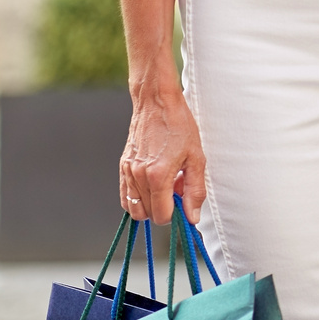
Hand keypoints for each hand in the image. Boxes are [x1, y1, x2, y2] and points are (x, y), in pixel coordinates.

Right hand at [119, 84, 205, 225]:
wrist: (157, 102)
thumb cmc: (179, 126)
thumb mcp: (196, 158)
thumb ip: (195, 191)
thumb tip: (192, 217)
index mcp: (158, 175)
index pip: (161, 216)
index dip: (175, 214)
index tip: (183, 203)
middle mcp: (139, 176)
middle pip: (147, 215)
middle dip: (163, 209)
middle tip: (176, 189)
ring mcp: (128, 171)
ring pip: (134, 208)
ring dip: (150, 204)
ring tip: (164, 185)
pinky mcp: (122, 166)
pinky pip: (125, 196)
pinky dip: (137, 197)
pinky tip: (152, 183)